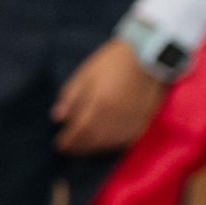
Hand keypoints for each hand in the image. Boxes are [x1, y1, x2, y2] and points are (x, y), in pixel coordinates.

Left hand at [52, 37, 165, 154]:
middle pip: (92, 141)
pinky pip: (124, 142)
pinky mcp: (143, 122)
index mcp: (99, 104)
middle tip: (68, 148)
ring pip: (108, 144)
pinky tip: (104, 143)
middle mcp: (115, 117)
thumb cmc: (111, 63)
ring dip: (93, 148)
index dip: (67, 141)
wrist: (147, 56)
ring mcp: (131, 122)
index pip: (78, 131)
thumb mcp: (84, 75)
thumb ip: (70, 97)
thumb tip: (57, 118)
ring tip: (83, 147)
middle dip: (78, 147)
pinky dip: (111, 146)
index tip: (59, 144)